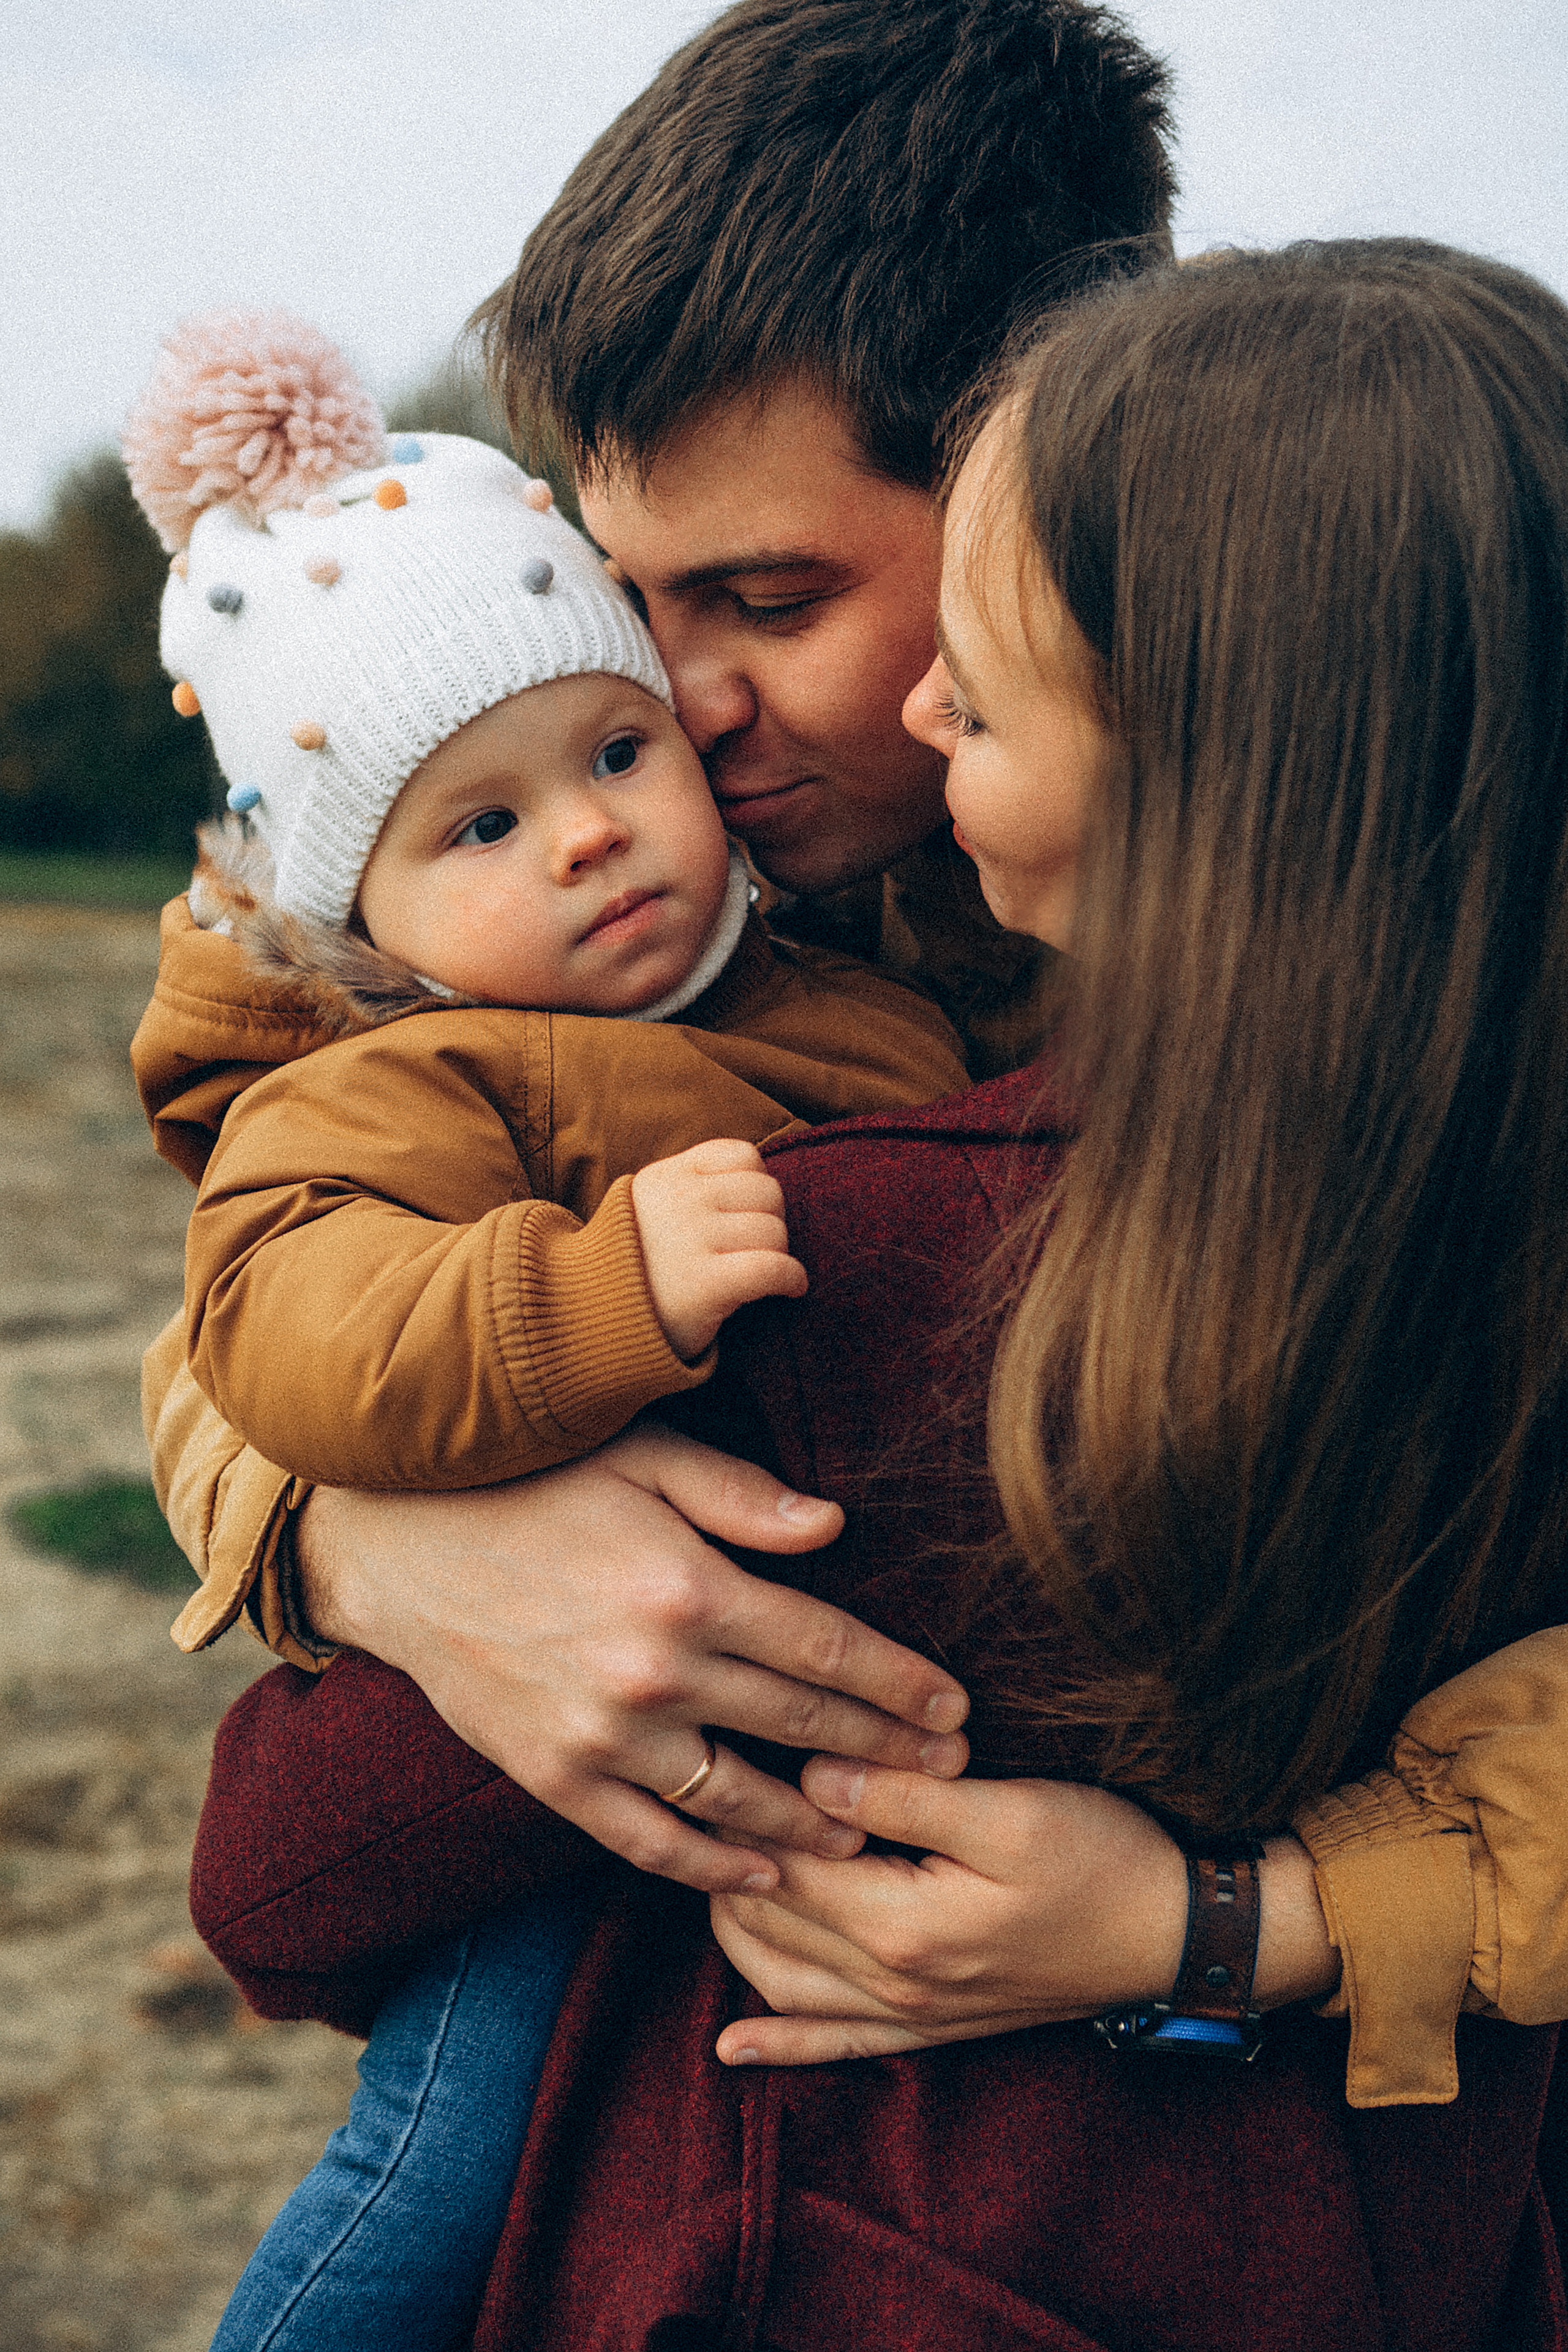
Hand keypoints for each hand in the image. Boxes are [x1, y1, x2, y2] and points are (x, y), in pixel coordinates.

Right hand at [295, 1424, 968, 1895]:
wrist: (394, 1544)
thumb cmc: (527, 1480)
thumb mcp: (638, 1454)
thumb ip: (740, 1494)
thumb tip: (835, 1526)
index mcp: (689, 1586)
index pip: (826, 1647)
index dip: (901, 1684)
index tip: (956, 1709)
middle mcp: (655, 1672)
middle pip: (800, 1725)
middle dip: (885, 1754)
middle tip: (949, 1775)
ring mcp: (601, 1735)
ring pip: (737, 1800)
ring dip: (813, 1826)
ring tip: (871, 1837)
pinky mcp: (553, 1776)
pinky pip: (648, 1840)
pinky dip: (710, 1866)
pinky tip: (761, 1872)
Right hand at [631, 1139, 806, 1359]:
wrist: (589, 1321)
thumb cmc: (635, 1270)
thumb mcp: (649, 1209)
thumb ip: (691, 1187)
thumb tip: (759, 1181)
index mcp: (668, 1177)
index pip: (743, 1156)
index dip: (756, 1185)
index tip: (745, 1215)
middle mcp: (680, 1201)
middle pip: (768, 1193)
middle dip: (771, 1221)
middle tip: (754, 1250)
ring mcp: (692, 1240)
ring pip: (774, 1231)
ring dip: (779, 1255)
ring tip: (761, 1273)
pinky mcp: (706, 1284)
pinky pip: (774, 1268)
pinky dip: (792, 1278)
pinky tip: (790, 1289)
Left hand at [710, 1759, 1339, 2066]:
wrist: (1177, 1934)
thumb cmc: (1102, 1858)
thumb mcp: (1010, 1810)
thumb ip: (905, 1793)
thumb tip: (813, 1777)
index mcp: (900, 1925)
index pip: (782, 1861)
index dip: (746, 1802)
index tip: (727, 1745)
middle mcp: (891, 1985)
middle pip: (767, 1919)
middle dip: (727, 1855)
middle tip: (709, 1785)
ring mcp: (911, 2017)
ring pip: (780, 1981)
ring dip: (736, 1926)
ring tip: (711, 1863)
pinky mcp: (935, 2029)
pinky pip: (836, 2048)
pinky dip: (779, 2045)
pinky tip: (733, 2049)